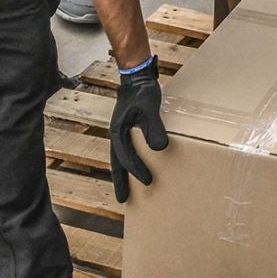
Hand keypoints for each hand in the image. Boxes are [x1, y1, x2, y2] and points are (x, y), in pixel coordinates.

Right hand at [109, 59, 167, 202]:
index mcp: (118, 132)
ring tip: (128, 190)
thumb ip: (153, 127)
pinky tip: (140, 166)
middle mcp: (117, 135)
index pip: (126, 157)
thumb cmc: (142, 92)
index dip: (136, 170)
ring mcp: (122, 132)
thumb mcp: (149, 108)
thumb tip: (159, 148)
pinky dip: (130, 161)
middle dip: (120, 182)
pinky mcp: (129, 129)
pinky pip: (128, 150)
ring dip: (124, 174)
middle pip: (116, 163)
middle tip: (123, 200)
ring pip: (120, 158)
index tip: (147, 181)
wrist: (137, 77)